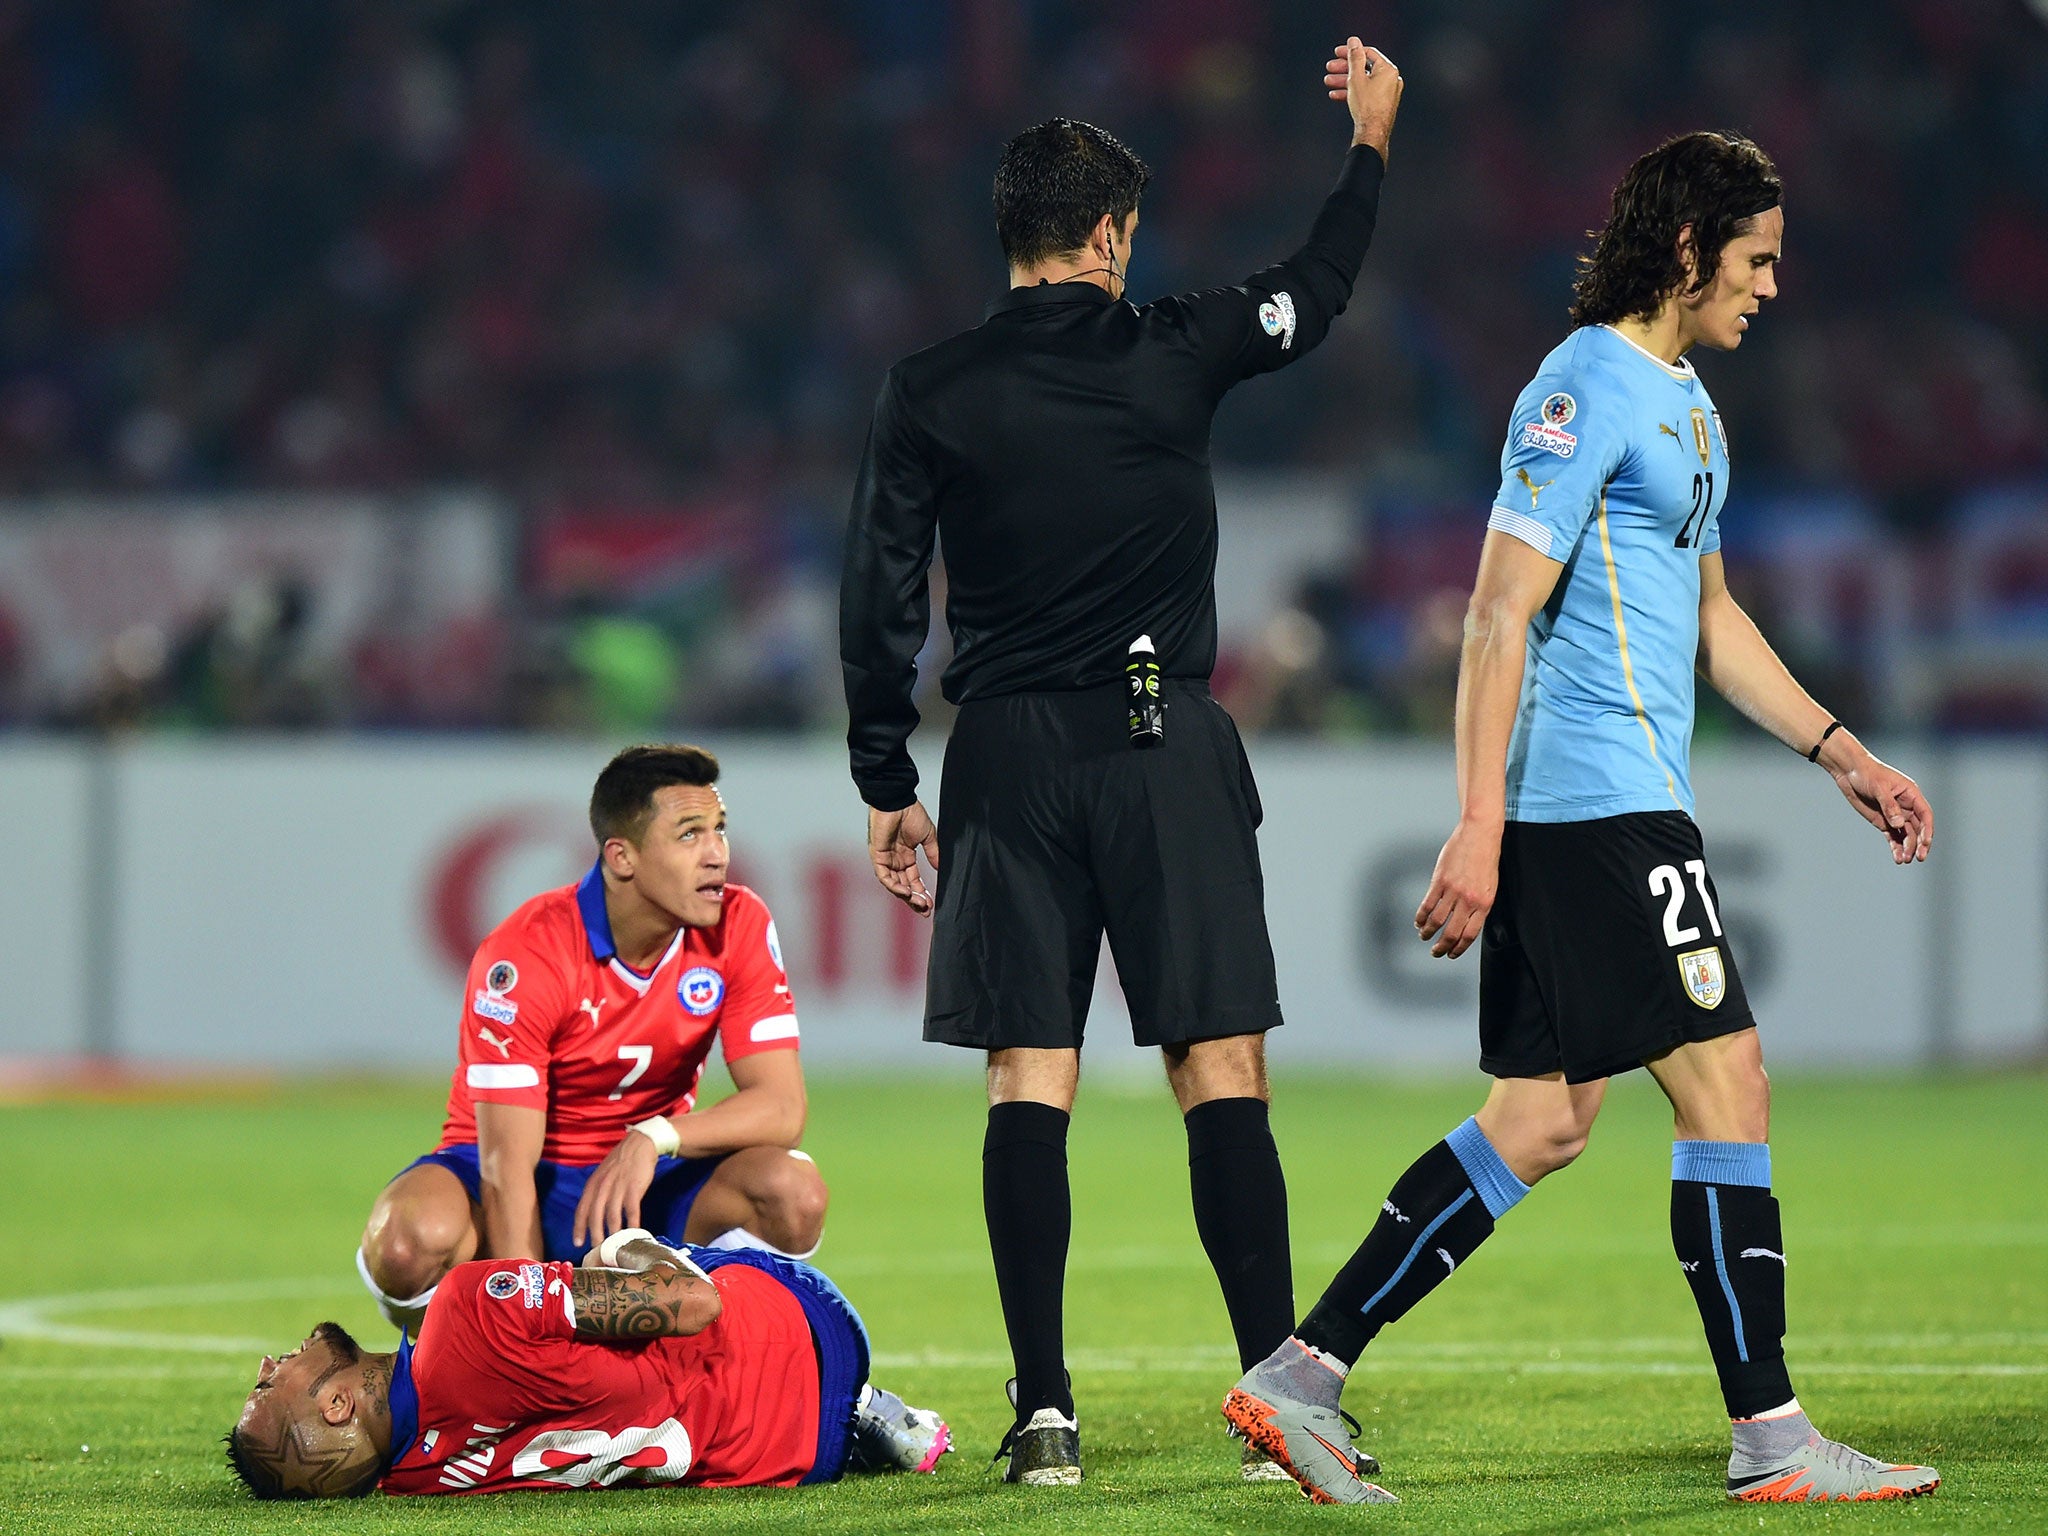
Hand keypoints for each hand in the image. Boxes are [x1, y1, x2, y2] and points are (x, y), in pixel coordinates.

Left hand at [571, 1129, 659, 1248]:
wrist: (641, 1144)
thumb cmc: (622, 1160)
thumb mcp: (603, 1173)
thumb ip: (597, 1191)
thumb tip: (594, 1211)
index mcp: (593, 1183)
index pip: (582, 1209)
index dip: (579, 1227)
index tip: (577, 1242)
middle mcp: (603, 1186)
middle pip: (595, 1216)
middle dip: (596, 1235)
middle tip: (598, 1249)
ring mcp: (618, 1187)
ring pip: (612, 1216)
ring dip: (613, 1233)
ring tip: (615, 1245)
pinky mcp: (634, 1188)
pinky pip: (632, 1210)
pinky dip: (632, 1223)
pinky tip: (634, 1232)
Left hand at [868, 800, 939, 915]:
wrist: (898, 801)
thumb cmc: (911, 814)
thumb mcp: (928, 836)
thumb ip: (934, 853)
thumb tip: (941, 868)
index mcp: (906, 857)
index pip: (914, 880)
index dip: (921, 893)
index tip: (931, 905)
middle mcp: (896, 861)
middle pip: (904, 886)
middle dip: (914, 900)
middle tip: (925, 910)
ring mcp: (886, 860)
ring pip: (895, 885)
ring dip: (906, 896)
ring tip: (919, 904)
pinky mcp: (878, 856)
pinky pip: (885, 877)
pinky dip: (894, 886)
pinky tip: (906, 892)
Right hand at [1325, 37, 1402, 160]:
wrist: (1372, 133)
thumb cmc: (1366, 105)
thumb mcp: (1356, 77)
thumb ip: (1354, 57)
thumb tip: (1353, 40)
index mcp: (1388, 69)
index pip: (1368, 53)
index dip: (1350, 52)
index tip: (1337, 53)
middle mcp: (1391, 79)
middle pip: (1364, 68)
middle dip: (1344, 68)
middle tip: (1329, 68)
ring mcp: (1388, 92)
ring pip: (1364, 82)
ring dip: (1345, 81)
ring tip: (1329, 82)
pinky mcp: (1382, 104)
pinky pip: (1367, 93)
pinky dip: (1353, 92)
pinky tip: (1337, 95)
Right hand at [1415, 819, 1501, 958]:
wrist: (1480, 835)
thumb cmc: (1487, 860)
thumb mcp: (1490, 887)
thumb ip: (1479, 906)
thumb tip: (1466, 924)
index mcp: (1484, 904)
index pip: (1469, 935)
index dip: (1459, 948)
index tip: (1452, 954)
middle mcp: (1468, 900)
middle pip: (1452, 932)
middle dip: (1442, 947)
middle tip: (1436, 952)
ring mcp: (1453, 890)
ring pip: (1436, 920)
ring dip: (1428, 933)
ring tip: (1424, 936)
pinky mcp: (1439, 880)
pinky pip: (1427, 904)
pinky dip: (1421, 916)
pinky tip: (1418, 921)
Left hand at [1825, 743, 1932, 864]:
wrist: (1849, 772)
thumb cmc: (1867, 773)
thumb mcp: (1879, 787)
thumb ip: (1889, 806)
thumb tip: (1899, 823)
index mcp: (1911, 795)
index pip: (1925, 815)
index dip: (1927, 830)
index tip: (1925, 843)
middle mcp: (1907, 806)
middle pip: (1918, 828)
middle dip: (1920, 843)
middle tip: (1919, 857)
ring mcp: (1895, 815)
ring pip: (1906, 835)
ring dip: (1907, 848)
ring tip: (1904, 860)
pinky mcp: (1884, 822)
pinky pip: (1893, 837)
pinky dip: (1896, 847)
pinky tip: (1897, 858)